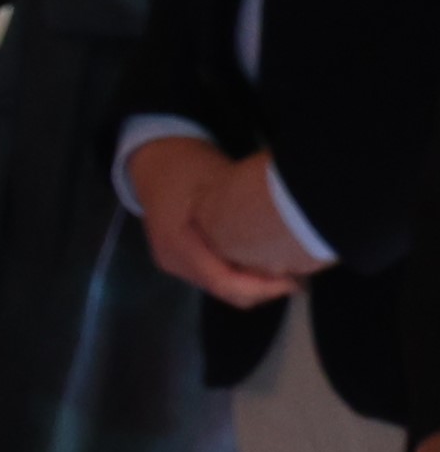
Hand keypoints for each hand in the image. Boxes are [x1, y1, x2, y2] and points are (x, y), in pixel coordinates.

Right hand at [125, 136, 306, 308]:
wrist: (154, 160)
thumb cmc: (188, 166)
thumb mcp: (219, 181)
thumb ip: (244, 210)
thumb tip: (288, 232)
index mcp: (177, 243)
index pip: (223, 281)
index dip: (261, 287)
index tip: (294, 280)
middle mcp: (173, 260)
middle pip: (224, 291)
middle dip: (263, 289)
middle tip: (298, 276)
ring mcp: (176, 263)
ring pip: (223, 289)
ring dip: (255, 284)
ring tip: (285, 269)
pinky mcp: (183, 261)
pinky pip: (218, 278)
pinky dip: (242, 276)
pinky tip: (262, 262)